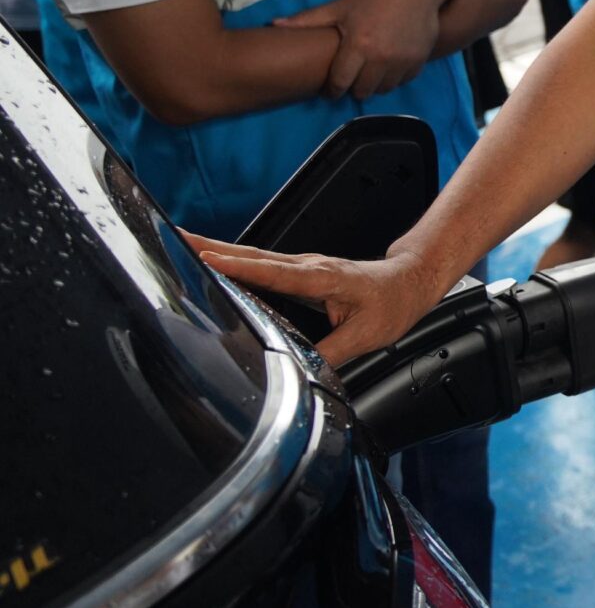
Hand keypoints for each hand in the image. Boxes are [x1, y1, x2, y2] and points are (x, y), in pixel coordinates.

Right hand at [187, 234, 452, 367]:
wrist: (410, 280)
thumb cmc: (393, 303)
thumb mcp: (367, 336)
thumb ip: (330, 353)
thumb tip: (297, 371)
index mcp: (322, 278)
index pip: (273, 272)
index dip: (238, 268)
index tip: (204, 259)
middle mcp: (306, 266)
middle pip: (250, 256)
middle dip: (208, 247)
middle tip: (170, 237)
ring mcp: (300, 266)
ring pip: (250, 257)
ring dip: (213, 250)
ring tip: (176, 243)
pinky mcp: (297, 271)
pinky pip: (258, 264)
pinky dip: (230, 260)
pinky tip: (209, 262)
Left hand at [274, 0, 448, 98]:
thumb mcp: (340, 6)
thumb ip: (308, 20)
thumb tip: (273, 24)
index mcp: (358, 45)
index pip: (340, 82)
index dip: (332, 90)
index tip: (329, 89)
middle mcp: (381, 58)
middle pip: (362, 91)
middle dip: (353, 88)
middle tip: (350, 79)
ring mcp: (402, 62)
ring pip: (383, 90)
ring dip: (373, 85)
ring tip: (368, 74)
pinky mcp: (419, 62)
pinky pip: (402, 82)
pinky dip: (393, 79)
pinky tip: (387, 67)